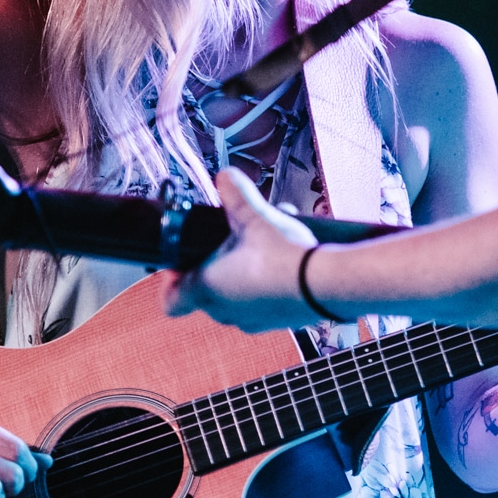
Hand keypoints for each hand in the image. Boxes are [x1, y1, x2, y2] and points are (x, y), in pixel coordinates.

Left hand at [168, 168, 321, 330]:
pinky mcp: (278, 321)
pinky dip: (267, 280)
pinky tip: (287, 254)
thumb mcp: (255, 216)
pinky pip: (263, 300)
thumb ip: (236, 195)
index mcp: (209, 289)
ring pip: (237, 293)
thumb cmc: (284, 257)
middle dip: (215, 263)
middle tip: (227, 239)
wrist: (328, 284)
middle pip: (206, 292)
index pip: (171, 300)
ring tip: (263, 239)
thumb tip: (225, 176)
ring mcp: (254, 320)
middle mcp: (227, 311)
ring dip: (243, 269)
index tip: (176, 262)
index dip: (169, 281)